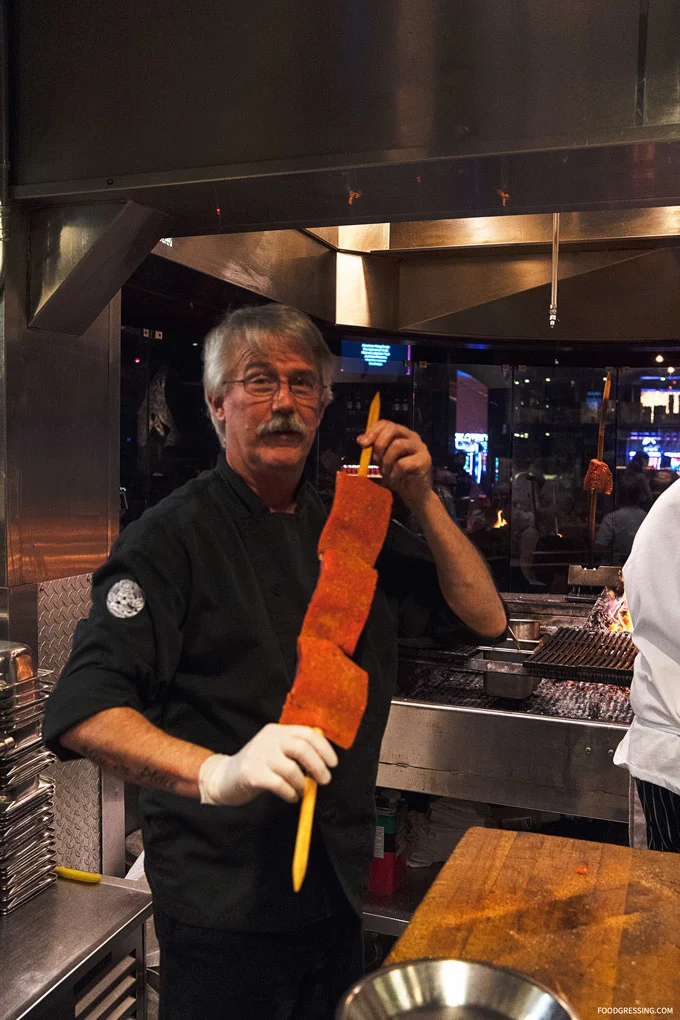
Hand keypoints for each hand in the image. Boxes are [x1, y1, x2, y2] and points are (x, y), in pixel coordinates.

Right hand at [198, 724, 337, 805]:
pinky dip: (290, 793)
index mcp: (277, 731)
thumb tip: (324, 763)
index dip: (324, 748)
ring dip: (302, 784)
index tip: (333, 763)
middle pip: (301, 748)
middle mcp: (268, 739)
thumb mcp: (275, 751)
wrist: (224, 778)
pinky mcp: (251, 773)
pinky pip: (279, 784)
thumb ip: (295, 752)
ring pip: (291, 769)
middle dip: (318, 766)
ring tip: (302, 791)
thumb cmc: (258, 767)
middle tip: (324, 780)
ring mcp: (258, 755)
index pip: (307, 733)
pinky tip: (291, 797)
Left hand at [358, 420, 432, 509]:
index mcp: (402, 434)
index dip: (372, 431)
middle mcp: (412, 437)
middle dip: (379, 444)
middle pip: (393, 429)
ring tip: (386, 473)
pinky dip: (394, 474)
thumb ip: (373, 449)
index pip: (386, 424)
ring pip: (397, 445)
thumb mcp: (381, 460)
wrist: (413, 493)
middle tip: (375, 459)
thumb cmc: (396, 475)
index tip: (362, 443)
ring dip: (386, 462)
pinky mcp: (424, 460)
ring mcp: (420, 447)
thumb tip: (360, 440)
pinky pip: (403, 463)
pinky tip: (395, 480)